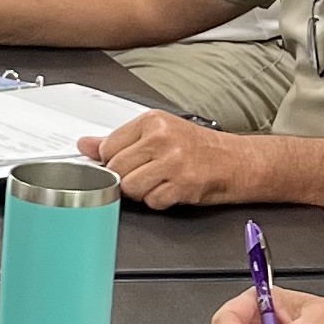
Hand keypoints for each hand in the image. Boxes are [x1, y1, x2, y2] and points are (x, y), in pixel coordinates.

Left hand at [76, 110, 258, 209]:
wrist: (237, 161)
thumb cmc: (198, 147)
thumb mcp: (158, 134)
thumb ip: (118, 140)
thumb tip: (85, 145)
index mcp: (152, 121)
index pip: (108, 147)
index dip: (114, 161)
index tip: (127, 163)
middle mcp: (162, 138)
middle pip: (116, 169)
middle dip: (128, 177)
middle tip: (148, 173)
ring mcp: (173, 162)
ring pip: (131, 187)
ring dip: (143, 191)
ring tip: (160, 181)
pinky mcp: (183, 185)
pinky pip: (152, 201)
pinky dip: (160, 201)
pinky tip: (172, 189)